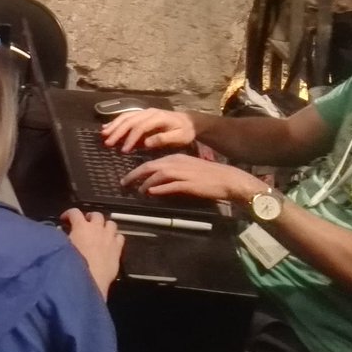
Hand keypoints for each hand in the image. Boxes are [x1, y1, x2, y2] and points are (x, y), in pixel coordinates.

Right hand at [61, 208, 123, 297]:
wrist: (90, 279)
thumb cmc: (73, 263)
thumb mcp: (62, 247)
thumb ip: (62, 237)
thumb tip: (60, 232)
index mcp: (81, 226)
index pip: (74, 212)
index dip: (68, 214)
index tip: (65, 219)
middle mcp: (97, 228)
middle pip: (96, 215)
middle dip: (89, 217)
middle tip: (85, 223)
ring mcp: (109, 238)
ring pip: (111, 223)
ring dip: (104, 225)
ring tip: (99, 231)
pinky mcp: (118, 249)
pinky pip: (120, 237)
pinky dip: (115, 237)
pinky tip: (110, 242)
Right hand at [101, 108, 194, 152]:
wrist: (190, 121)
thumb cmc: (185, 131)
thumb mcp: (180, 137)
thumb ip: (163, 139)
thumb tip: (146, 143)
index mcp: (158, 117)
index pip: (140, 127)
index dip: (131, 138)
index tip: (124, 150)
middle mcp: (149, 112)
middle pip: (129, 121)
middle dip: (117, 132)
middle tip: (107, 143)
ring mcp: (144, 111)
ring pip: (125, 117)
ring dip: (113, 126)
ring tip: (103, 135)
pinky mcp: (142, 113)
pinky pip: (126, 116)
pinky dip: (115, 121)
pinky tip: (107, 127)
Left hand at [122, 153, 262, 203]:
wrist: (228, 179)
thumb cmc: (208, 175)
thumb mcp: (187, 169)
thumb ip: (171, 173)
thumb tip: (155, 183)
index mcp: (175, 158)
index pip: (151, 162)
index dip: (137, 170)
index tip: (128, 177)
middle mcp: (176, 163)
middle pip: (149, 167)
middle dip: (134, 175)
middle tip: (124, 183)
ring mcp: (182, 173)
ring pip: (158, 175)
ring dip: (145, 183)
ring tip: (138, 191)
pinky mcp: (189, 184)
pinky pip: (170, 185)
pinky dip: (159, 188)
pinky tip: (151, 193)